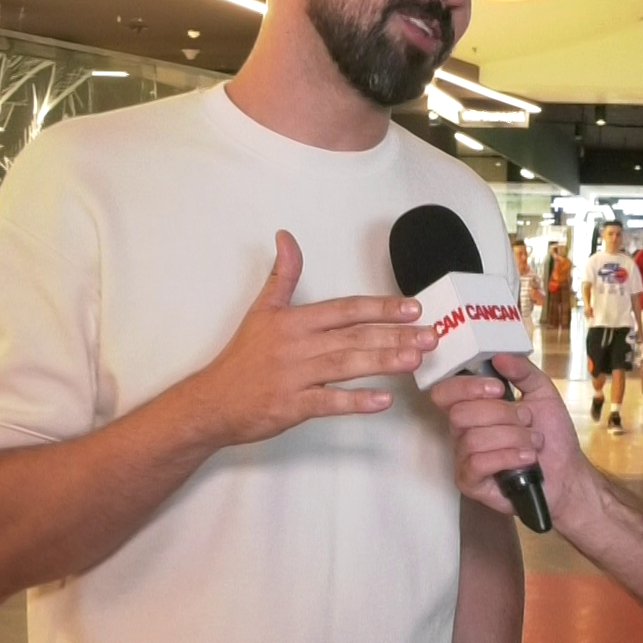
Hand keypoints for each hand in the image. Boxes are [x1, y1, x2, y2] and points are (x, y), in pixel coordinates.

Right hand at [180, 231, 434, 447]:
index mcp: (295, 320)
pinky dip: (356, 401)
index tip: (413, 307)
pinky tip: (384, 400)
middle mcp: (299, 346)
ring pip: (347, 365)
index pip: (346, 309)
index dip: (380, 307)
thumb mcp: (262, 309)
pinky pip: (329, 402)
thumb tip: (286, 236)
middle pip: (354, 336)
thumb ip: (283, 274)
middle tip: (430, 335)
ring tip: (415, 360)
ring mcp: (296, 376)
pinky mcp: (293, 405)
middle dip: (394, 335)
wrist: (212, 401)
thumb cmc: (242, 357)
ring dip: (383, 362)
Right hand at [431, 353, 600, 527]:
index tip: (499, 389)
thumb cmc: (551, 434)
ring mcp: (463, 458)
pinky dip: (507, 457)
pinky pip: (477, 463)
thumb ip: (523, 371)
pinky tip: (526, 458)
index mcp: (474, 407)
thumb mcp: (542, 393)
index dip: (467, 387)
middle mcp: (463, 431)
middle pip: (460, 414)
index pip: (446, 392)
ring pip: (473, 439)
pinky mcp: (469, 482)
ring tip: (533, 443)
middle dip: (502, 414)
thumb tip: (500, 356)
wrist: (566, 472)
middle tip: (527, 420)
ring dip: (513, 437)